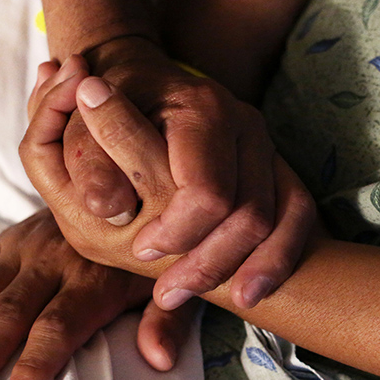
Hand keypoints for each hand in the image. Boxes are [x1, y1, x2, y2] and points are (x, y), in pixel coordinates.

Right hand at [0, 210, 199, 379]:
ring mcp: (26, 247)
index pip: (60, 326)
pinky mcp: (9, 238)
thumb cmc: (156, 252)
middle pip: (11, 313)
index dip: (37, 365)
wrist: (136, 187)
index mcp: (95, 277)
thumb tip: (160, 360)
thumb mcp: (174, 283)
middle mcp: (55, 260)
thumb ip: (167, 321)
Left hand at [20, 61, 316, 310]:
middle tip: (166, 291)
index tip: (141, 251)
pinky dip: (278, 258)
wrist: (142, 81)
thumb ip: (89, 162)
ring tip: (203, 298)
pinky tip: (248, 291)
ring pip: (281, 219)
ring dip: (246, 269)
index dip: (177, 233)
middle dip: (209, 264)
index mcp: (201, 109)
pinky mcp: (277, 165)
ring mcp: (267, 145)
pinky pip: (299, 216)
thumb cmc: (106, 106)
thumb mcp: (80, 125)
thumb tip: (112, 210)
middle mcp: (245, 124)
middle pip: (251, 214)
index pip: (207, 192)